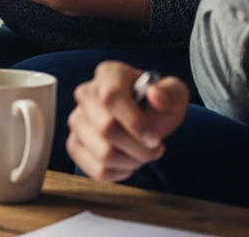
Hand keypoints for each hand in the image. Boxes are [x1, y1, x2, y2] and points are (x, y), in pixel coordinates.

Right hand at [67, 61, 188, 181]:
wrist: (144, 120)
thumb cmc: (157, 105)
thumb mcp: (174, 94)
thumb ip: (170, 93)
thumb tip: (156, 96)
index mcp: (109, 74)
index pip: (112, 96)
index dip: (134, 121)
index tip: (155, 139)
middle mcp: (86, 94)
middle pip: (105, 128)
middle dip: (138, 147)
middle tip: (156, 149)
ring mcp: (77, 120)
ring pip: (102, 153)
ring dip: (131, 161)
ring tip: (141, 154)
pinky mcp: (74, 144)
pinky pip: (95, 169)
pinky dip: (119, 173)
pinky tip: (127, 163)